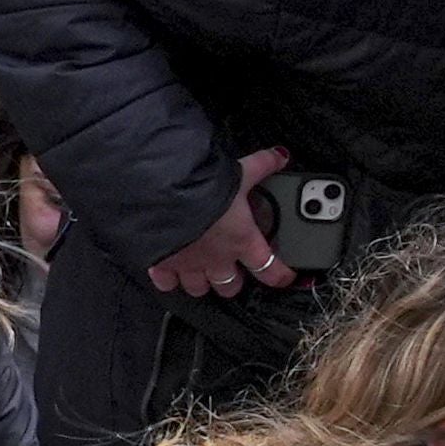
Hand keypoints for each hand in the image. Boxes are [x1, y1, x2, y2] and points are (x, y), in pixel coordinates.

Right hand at [150, 148, 298, 294]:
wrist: (158, 195)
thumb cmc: (202, 187)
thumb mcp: (240, 172)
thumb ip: (262, 165)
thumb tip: (279, 156)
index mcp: (241, 240)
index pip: (270, 270)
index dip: (282, 276)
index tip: (285, 277)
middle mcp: (216, 258)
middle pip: (230, 285)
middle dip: (233, 281)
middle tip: (234, 271)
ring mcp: (187, 264)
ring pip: (198, 288)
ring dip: (202, 283)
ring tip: (203, 273)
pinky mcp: (160, 264)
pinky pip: (165, 283)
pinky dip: (168, 280)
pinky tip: (170, 273)